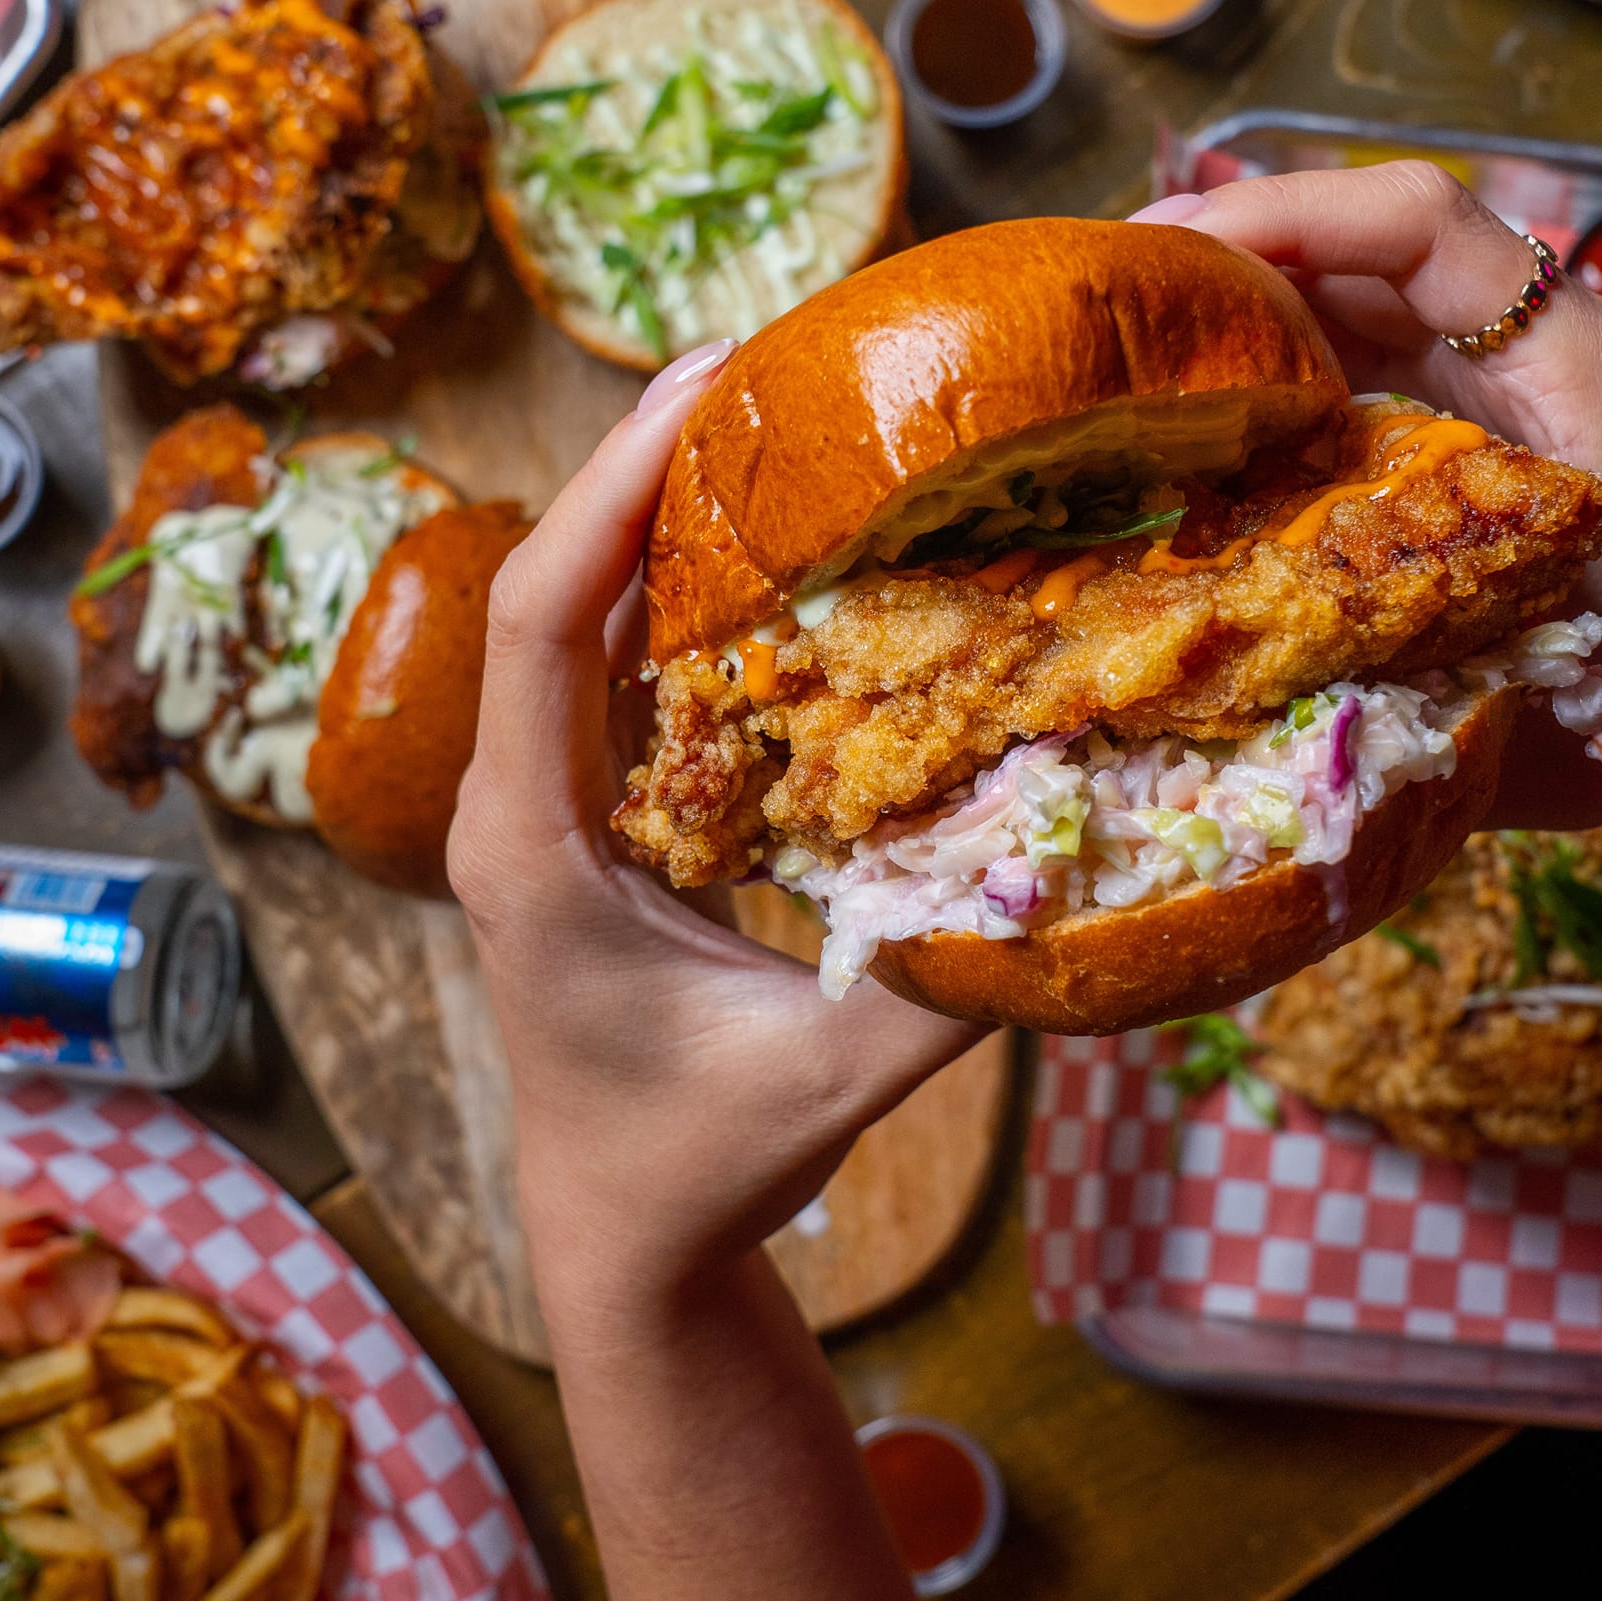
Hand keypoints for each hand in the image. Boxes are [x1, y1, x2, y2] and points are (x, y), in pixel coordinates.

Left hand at [448, 341, 980, 1353]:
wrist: (622, 1238)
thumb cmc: (698, 1167)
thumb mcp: (831, 1085)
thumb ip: (951, 994)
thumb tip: (1081, 876)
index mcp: (536, 845)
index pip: (543, 624)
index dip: (612, 494)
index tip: (705, 386)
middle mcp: (521, 803)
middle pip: (558, 584)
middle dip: (650, 466)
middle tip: (772, 362)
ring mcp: (548, 803)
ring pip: (584, 617)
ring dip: (666, 515)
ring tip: (779, 421)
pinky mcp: (591, 814)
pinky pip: (621, 669)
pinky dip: (684, 592)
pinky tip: (777, 548)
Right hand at [1139, 164, 1601, 874]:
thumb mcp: (1545, 682)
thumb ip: (1405, 668)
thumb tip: (1223, 674)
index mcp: (1571, 370)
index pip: (1421, 229)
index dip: (1286, 217)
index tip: (1161, 249)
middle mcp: (1532, 351)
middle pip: (1368, 247)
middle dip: (1228, 254)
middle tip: (1098, 300)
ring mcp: (1503, 387)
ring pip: (1357, 302)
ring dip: (1236, 313)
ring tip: (1116, 349)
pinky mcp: (1476, 432)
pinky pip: (1364, 369)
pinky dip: (1272, 378)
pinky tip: (1190, 420)